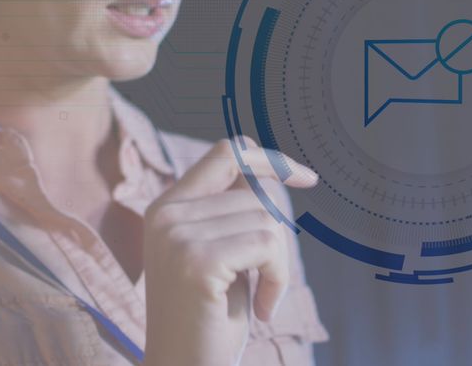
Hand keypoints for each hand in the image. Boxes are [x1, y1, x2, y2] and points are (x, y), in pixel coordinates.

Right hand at [141, 137, 317, 365]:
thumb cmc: (209, 319)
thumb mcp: (217, 254)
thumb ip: (231, 212)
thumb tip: (274, 171)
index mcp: (165, 207)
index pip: (226, 153)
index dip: (270, 159)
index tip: (306, 178)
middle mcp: (166, 214)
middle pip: (257, 192)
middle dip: (278, 236)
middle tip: (269, 279)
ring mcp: (177, 236)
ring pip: (266, 219)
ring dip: (279, 264)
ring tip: (263, 296)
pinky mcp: (197, 260)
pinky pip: (267, 246)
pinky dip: (278, 279)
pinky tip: (264, 308)